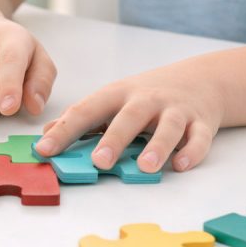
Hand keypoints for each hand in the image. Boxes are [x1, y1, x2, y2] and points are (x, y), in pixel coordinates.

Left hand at [34, 62, 225, 172]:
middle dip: (113, 139)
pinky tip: (181, 165)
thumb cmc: (147, 95)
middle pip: (129, 117)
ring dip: (157, 147)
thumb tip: (46, 133)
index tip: (44, 150)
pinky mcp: (201, 122)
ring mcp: (175, 110)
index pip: (86, 111)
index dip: (64, 131)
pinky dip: (192, 151)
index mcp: (117, 95)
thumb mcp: (113, 99)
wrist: (200, 80)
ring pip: (167, 127)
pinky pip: (199, 137)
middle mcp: (146, 100)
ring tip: (145, 167)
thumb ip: (82, 118)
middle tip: (99, 161)